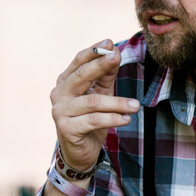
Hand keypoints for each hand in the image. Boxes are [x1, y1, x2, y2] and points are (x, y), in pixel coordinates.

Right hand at [50, 40, 139, 170]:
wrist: (80, 152)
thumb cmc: (90, 120)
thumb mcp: (100, 94)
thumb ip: (105, 75)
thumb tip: (115, 52)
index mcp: (65, 82)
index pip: (78, 62)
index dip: (94, 52)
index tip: (110, 43)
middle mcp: (59, 94)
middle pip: (81, 76)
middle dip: (100, 65)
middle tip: (117, 57)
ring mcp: (60, 111)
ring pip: (93, 102)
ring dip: (117, 102)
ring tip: (136, 105)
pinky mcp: (66, 128)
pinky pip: (94, 120)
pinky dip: (113, 119)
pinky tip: (126, 119)